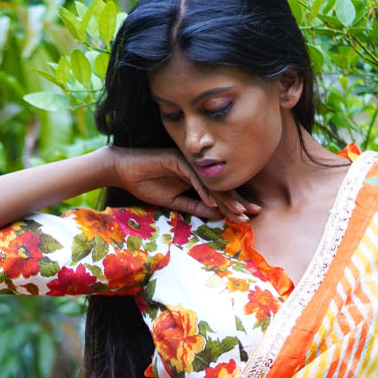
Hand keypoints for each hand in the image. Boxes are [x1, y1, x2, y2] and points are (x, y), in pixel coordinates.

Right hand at [105, 147, 259, 221]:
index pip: (218, 192)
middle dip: (237, 200)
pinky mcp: (177, 160)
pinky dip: (204, 190)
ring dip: (224, 197)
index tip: (246, 218)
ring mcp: (187, 163)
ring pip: (210, 182)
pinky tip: (213, 202)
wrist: (124, 171)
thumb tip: (216, 214)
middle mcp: (195, 168)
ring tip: (237, 211)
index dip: (232, 205)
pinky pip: (194, 177)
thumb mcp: (175, 202)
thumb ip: (195, 206)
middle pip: (220, 186)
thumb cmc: (147, 185)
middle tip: (253, 213)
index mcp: (196, 178)